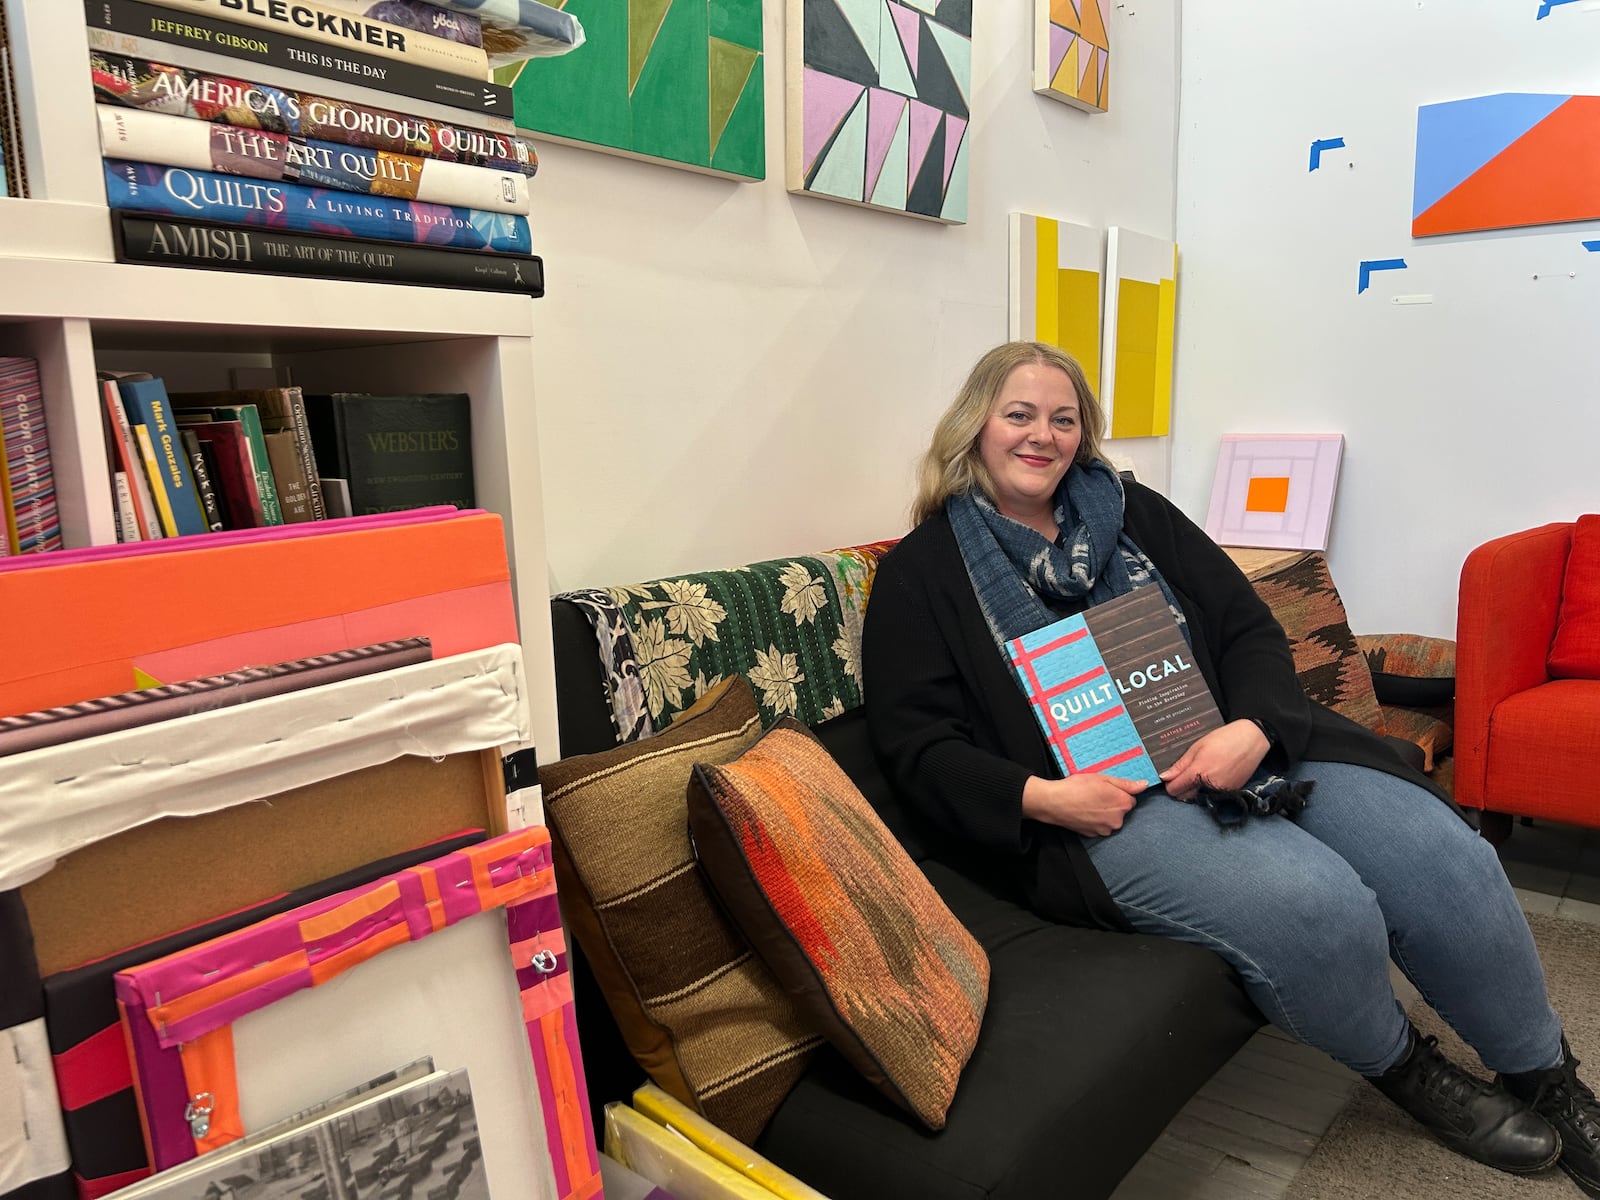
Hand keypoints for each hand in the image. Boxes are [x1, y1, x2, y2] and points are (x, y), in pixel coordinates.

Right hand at [1022, 773, 1146, 837]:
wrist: (1054, 802)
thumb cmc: (1077, 787)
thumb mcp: (1103, 778)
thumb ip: (1126, 783)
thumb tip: (1144, 785)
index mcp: (1122, 803)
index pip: (1130, 799)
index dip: (1118, 793)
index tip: (1105, 789)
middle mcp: (1117, 820)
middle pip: (1121, 811)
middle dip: (1112, 803)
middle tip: (1095, 794)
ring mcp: (1106, 829)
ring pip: (1110, 819)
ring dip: (1103, 813)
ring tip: (1088, 803)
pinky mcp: (1094, 834)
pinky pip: (1100, 826)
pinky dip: (1094, 820)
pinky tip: (1084, 811)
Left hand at [1159, 719, 1270, 800]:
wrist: (1251, 740)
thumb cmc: (1224, 739)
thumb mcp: (1197, 747)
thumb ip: (1180, 765)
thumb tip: (1165, 777)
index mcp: (1198, 772)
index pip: (1174, 789)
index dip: (1170, 783)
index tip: (1171, 777)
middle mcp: (1209, 785)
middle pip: (1184, 797)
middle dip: (1180, 789)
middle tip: (1183, 775)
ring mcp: (1221, 790)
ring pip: (1198, 798)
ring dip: (1193, 791)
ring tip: (1198, 775)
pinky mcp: (1231, 792)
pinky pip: (1212, 796)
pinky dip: (1207, 790)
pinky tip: (1211, 777)